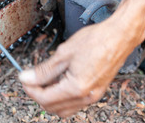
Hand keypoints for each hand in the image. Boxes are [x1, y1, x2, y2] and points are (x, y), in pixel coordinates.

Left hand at [19, 18, 139, 116]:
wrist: (120, 36)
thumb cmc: (97, 40)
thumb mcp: (64, 53)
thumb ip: (43, 70)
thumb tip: (27, 78)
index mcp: (76, 88)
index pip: (45, 98)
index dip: (30, 89)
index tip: (24, 79)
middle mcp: (86, 96)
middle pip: (53, 108)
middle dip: (39, 95)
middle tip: (31, 80)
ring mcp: (94, 96)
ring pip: (64, 108)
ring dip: (51, 98)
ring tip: (44, 80)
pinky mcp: (97, 91)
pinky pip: (75, 103)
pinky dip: (63, 96)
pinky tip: (59, 81)